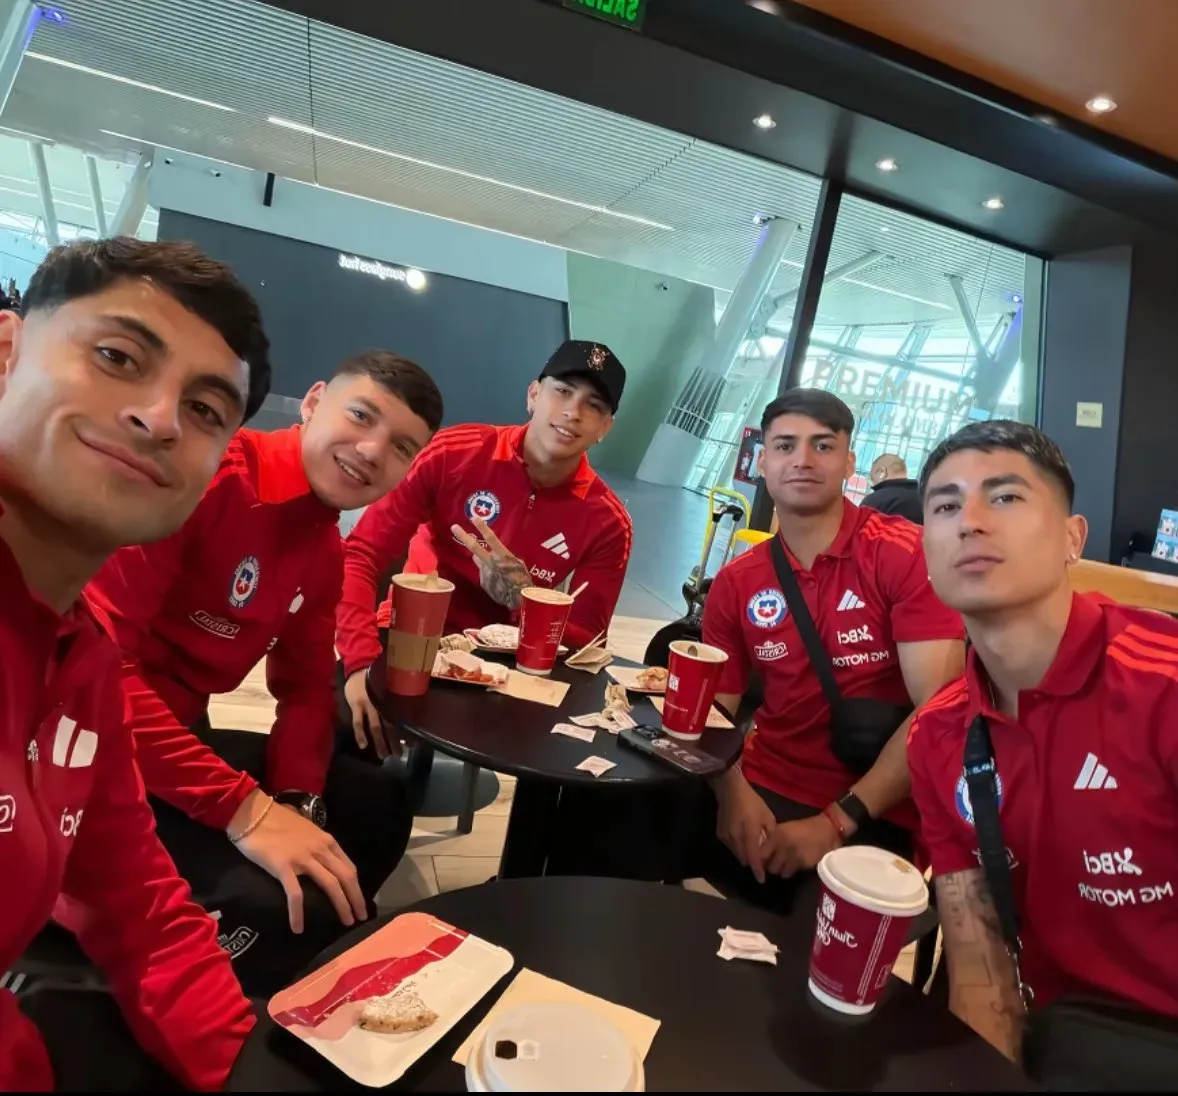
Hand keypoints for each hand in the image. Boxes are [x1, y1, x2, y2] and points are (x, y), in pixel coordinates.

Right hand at [230, 791, 366, 932]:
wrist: (253, 814)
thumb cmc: (277, 821)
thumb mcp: (306, 830)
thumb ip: (316, 845)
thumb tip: (323, 863)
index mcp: (326, 841)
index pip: (349, 867)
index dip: (357, 887)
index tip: (360, 903)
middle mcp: (320, 849)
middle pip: (346, 877)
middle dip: (356, 899)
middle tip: (360, 918)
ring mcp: (303, 858)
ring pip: (330, 884)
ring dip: (341, 906)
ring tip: (345, 924)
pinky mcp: (283, 866)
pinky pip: (295, 894)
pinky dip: (298, 913)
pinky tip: (298, 928)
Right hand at [344, 669, 400, 758]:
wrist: (358, 667)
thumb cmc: (373, 680)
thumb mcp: (385, 689)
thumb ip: (390, 702)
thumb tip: (401, 716)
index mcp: (390, 700)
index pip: (400, 718)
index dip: (405, 732)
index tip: (411, 744)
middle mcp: (382, 704)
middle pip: (390, 725)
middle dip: (394, 741)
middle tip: (399, 755)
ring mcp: (369, 705)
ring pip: (376, 726)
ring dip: (380, 741)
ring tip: (383, 755)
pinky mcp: (356, 705)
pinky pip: (358, 722)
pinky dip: (360, 734)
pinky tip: (363, 745)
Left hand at [451, 517, 532, 609]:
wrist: (519, 599)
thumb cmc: (523, 579)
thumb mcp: (517, 564)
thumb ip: (505, 558)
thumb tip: (497, 555)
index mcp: (502, 556)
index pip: (491, 539)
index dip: (482, 528)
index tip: (473, 518)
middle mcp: (491, 563)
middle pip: (474, 547)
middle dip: (464, 536)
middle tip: (454, 527)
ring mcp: (485, 573)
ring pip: (478, 560)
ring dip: (480, 558)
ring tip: (489, 562)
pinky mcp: (484, 582)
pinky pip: (484, 574)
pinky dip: (488, 574)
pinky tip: (497, 580)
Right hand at [714, 769, 776, 884]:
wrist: (730, 790)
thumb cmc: (752, 802)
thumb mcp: (767, 816)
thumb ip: (769, 834)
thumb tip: (771, 848)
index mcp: (749, 832)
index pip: (753, 857)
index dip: (758, 870)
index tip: (762, 880)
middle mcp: (735, 837)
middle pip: (744, 859)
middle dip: (752, 864)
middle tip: (761, 864)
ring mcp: (726, 837)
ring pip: (737, 854)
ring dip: (745, 857)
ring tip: (753, 853)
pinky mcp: (720, 834)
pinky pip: (730, 848)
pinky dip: (738, 849)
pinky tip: (743, 843)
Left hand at [761, 813, 841, 878]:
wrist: (826, 829)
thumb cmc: (803, 828)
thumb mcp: (784, 829)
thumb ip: (772, 840)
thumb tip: (759, 854)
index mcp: (777, 834)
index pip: (760, 854)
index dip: (759, 860)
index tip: (760, 862)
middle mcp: (784, 845)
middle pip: (770, 866)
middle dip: (771, 866)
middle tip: (774, 863)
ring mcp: (794, 856)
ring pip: (780, 872)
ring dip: (781, 870)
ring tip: (785, 863)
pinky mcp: (804, 864)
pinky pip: (790, 873)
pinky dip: (791, 871)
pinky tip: (795, 864)